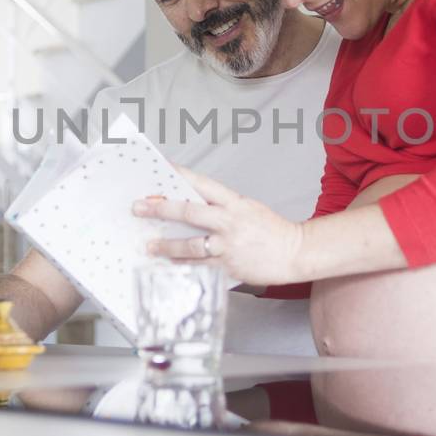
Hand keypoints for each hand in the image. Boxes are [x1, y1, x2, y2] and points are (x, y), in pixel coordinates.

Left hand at [132, 167, 305, 285]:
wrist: (296, 253)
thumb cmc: (272, 231)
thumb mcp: (248, 209)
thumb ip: (221, 208)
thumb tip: (190, 206)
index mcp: (235, 203)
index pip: (202, 184)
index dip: (179, 174)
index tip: (159, 167)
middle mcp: (230, 222)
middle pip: (189, 212)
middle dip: (161, 209)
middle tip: (140, 207)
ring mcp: (229, 246)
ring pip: (190, 244)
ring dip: (166, 245)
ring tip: (149, 245)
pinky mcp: (229, 267)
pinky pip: (199, 268)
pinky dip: (182, 266)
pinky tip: (168, 266)